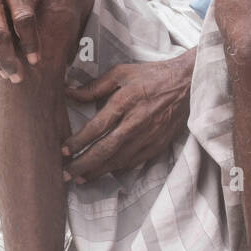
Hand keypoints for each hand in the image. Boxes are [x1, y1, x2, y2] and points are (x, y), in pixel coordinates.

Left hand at [62, 53, 195, 181]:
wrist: (187, 84)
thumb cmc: (152, 76)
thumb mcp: (122, 72)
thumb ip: (94, 86)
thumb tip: (69, 92)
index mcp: (126, 101)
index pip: (97, 127)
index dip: (78, 142)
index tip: (63, 151)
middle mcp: (136, 122)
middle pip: (105, 149)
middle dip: (83, 165)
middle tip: (65, 175)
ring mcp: (149, 136)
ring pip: (119, 160)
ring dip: (97, 171)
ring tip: (81, 178)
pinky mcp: (159, 144)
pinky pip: (134, 162)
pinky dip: (118, 169)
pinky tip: (106, 171)